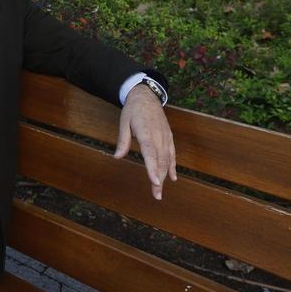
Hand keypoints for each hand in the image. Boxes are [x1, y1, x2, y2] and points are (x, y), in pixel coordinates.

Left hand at [115, 85, 176, 199]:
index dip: (153, 168)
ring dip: (165, 175)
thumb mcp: (124, 122)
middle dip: (159, 179)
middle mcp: (158, 136)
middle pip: (160, 160)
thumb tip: (117, 157)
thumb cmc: (133, 110)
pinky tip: (173, 177)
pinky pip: (172, 153)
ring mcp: (165, 136)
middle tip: (156, 195)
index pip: (150, 154)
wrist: (146, 96)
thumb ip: (123, 140)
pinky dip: (173, 165)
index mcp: (146, 133)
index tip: (155, 182)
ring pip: (167, 159)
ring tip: (160, 190)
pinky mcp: (169, 136)